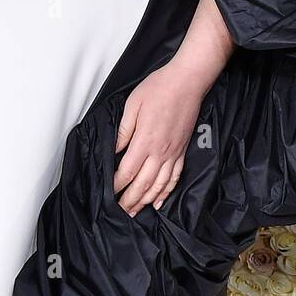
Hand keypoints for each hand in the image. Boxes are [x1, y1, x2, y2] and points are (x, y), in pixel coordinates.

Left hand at [112, 59, 208, 217]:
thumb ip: (123, 130)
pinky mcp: (182, 151)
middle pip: (142, 184)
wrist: (187, 82)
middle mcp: (160, 152)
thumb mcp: (133, 104)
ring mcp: (173, 153)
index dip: (117, 185)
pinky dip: (166, 193)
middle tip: (118, 212)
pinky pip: (175, 177)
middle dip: (129, 200)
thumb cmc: (159, 88)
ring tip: (135, 213)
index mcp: (145, 140)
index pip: (127, 171)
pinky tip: (159, 202)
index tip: (108, 194)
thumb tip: (114, 149)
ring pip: (159, 186)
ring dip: (146, 201)